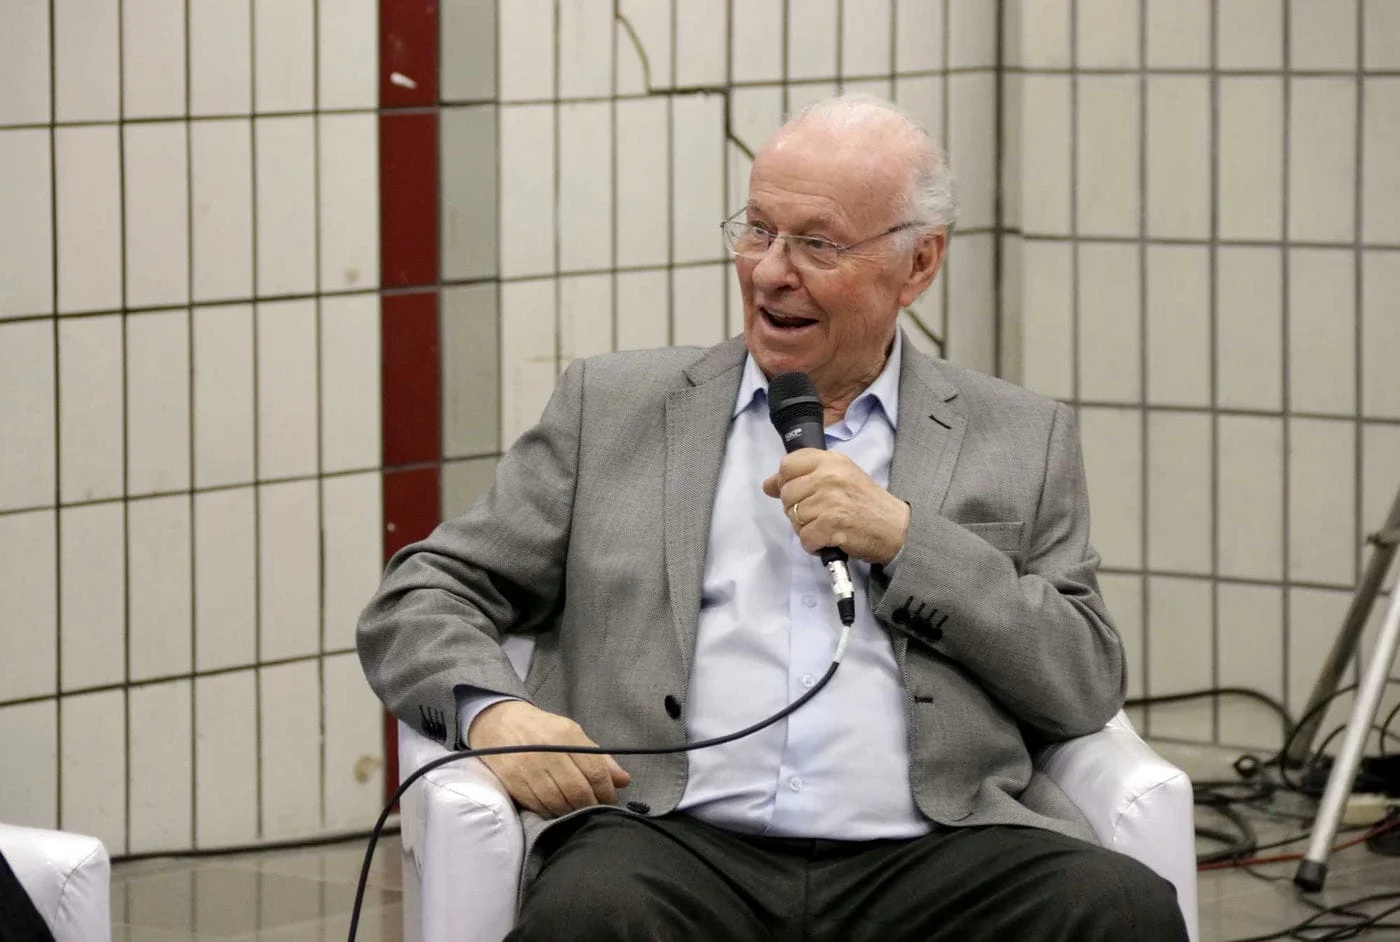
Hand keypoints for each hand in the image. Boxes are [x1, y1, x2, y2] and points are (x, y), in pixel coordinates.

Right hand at [467, 700, 630, 816]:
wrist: (498, 723)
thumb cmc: (542, 730)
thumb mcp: (572, 734)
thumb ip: (599, 757)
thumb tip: (624, 780)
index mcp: (566, 735)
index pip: (595, 770)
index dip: (606, 791)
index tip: (611, 800)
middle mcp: (548, 751)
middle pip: (578, 790)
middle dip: (591, 805)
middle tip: (597, 811)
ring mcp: (529, 768)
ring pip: (558, 802)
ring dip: (572, 812)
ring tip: (579, 813)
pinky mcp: (513, 782)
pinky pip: (539, 806)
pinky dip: (552, 813)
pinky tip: (558, 811)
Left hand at [762, 449, 910, 564]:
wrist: (896, 528)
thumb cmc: (866, 504)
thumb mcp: (839, 477)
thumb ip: (804, 476)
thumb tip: (768, 484)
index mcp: (831, 461)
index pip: (788, 465)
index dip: (788, 482)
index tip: (801, 492)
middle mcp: (829, 477)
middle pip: (786, 494)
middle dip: (797, 509)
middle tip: (820, 513)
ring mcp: (829, 501)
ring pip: (793, 517)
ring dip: (806, 528)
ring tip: (827, 526)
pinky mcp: (830, 526)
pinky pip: (804, 538)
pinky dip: (814, 544)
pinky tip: (829, 538)